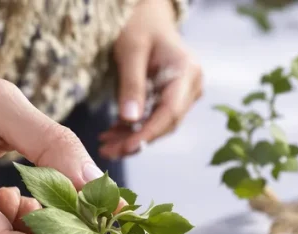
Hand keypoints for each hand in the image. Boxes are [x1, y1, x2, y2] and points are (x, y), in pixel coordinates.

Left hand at [99, 0, 202, 158]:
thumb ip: (131, 85)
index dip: (150, 133)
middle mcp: (191, 86)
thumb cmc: (139, 26)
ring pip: (159, 125)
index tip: (128, 147)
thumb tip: (130, 121)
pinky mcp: (172, 98)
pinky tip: (113, 134)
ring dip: (132, 137)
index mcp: (187, 72)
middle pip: (166, 123)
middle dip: (137, 140)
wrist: (148, 17)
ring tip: (106, 145)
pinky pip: (154, 118)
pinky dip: (133, 128)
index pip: (170, 111)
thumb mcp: (130, 51)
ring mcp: (184, 94)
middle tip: (108, 151)